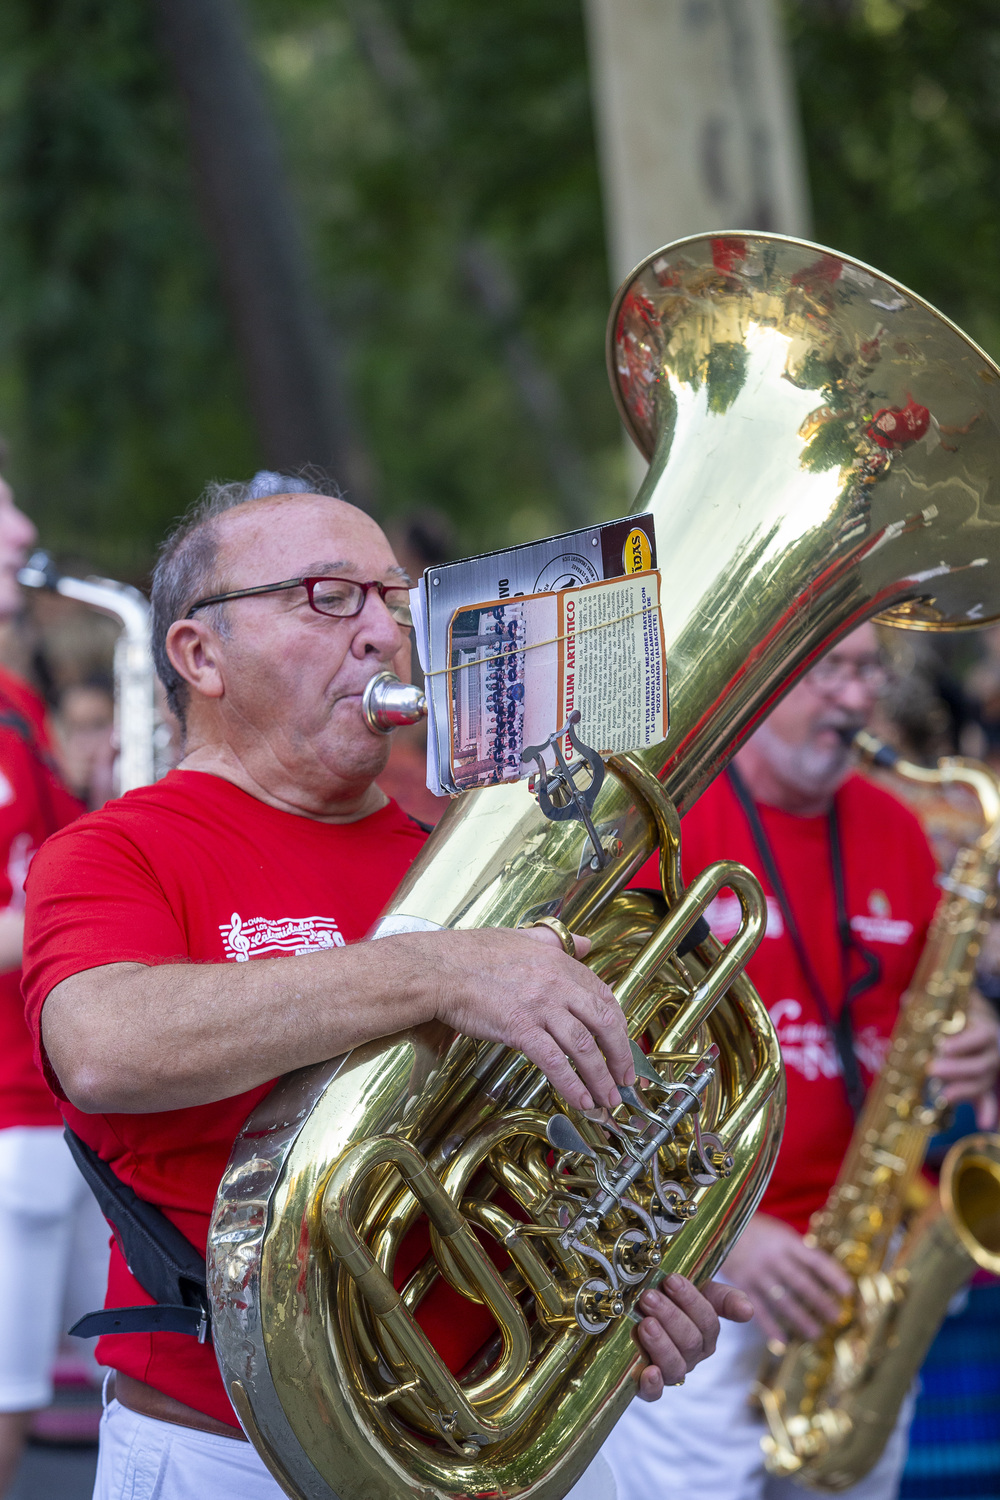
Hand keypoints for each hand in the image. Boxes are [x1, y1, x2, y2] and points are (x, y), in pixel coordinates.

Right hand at [427, 926, 633, 1111]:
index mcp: (561, 963)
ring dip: (600, 1078)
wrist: (439, 968)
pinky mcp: (520, 1028)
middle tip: (626, 1079)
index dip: (619, 1026)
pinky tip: (580, 1100)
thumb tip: (584, 941)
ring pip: (584, 1047)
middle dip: (620, 1056)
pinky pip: (554, 1061)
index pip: (604, 997)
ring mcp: (540, 1006)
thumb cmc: (472, 954)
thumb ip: (556, 940)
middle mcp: (557, 984)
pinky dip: (571, 1084)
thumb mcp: (523, 937)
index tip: (622, 1045)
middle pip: (604, 1023)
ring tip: (607, 1098)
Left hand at [633, 1274, 752, 1400]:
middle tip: (649, 1297)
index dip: (690, 1301)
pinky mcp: (648, 1386)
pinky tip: (649, 1372)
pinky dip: (653, 1386)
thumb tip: (749, 1311)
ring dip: (660, 1344)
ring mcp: (670, 1371)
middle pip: (690, 1342)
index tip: (671, 1280)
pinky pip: (654, 1394)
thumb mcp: (701, 1292)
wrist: (644, 1309)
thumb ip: (726, 1298)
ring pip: (675, 1366)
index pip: (707, 1322)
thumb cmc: (674, 1299)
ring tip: (645, 1323)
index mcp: (707, 1336)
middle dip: (670, 1317)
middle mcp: (691, 1356)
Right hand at [719, 1212, 852, 1343]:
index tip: (849, 1291)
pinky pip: (758, 1309)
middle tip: (837, 1318)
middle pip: (801, 1282)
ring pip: (782, 1299)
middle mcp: (773, 1257)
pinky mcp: (740, 1285)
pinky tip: (782, 1342)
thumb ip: (796, 1250)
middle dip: (820, 1301)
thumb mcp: (777, 1232)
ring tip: (815, 1333)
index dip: (832, 1275)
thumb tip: (823, 1273)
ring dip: (800, 1318)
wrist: (716, 1225)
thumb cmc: (754, 1230)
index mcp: (785, 1241)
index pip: (814, 1260)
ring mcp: (756, 1272)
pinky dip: (770, 1327)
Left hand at [928, 991, 999, 1129]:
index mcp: (984, 1030)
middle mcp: (991, 1052)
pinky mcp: (985, 1084)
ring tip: (945, 1096)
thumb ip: (931, 1003)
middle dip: (956, 1070)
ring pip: (982, 1084)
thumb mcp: (951, 1005)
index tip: (943, 1046)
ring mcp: (990, 1070)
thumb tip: (907, 1000)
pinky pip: (988, 1099)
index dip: (963, 1043)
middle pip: (979, 1065)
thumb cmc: (961, 1014)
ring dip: (964, 1092)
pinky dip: (987, 1111)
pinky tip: (983, 1124)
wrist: (981, 1025)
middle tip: (932, 1070)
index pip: (979, 1037)